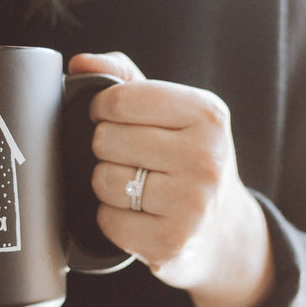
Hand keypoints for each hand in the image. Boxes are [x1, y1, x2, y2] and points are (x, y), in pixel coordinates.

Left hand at [69, 53, 274, 306]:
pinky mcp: (172, 242)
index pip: (120, 100)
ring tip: (136, 188)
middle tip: (131, 158)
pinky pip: (108, 221)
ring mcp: (192, 204)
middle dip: (107, 149)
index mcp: (207, 114)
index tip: (111, 118)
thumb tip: (81, 63)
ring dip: (108, 185)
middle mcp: (205, 157)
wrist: (224, 231)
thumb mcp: (173, 111)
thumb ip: (125, 78)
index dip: (101, 109)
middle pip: (106, 140)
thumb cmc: (188, 159)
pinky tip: (139, 216)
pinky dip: (112, 219)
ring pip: (104, 180)